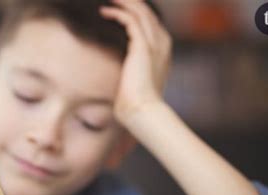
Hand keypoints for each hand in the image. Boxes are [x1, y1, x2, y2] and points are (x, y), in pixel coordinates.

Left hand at [100, 0, 171, 126]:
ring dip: (124, 2)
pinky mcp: (142, 45)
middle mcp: (161, 42)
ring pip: (140, 11)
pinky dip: (117, 12)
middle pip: (147, 12)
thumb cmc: (137, 102)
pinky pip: (130, 20)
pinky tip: (105, 11)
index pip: (151, 22)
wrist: (142, 111)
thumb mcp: (138, 81)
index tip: (120, 7)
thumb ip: (134, 70)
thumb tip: (122, 71)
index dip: (136, 11)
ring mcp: (154, 43)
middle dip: (131, 2)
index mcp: (163, 50)